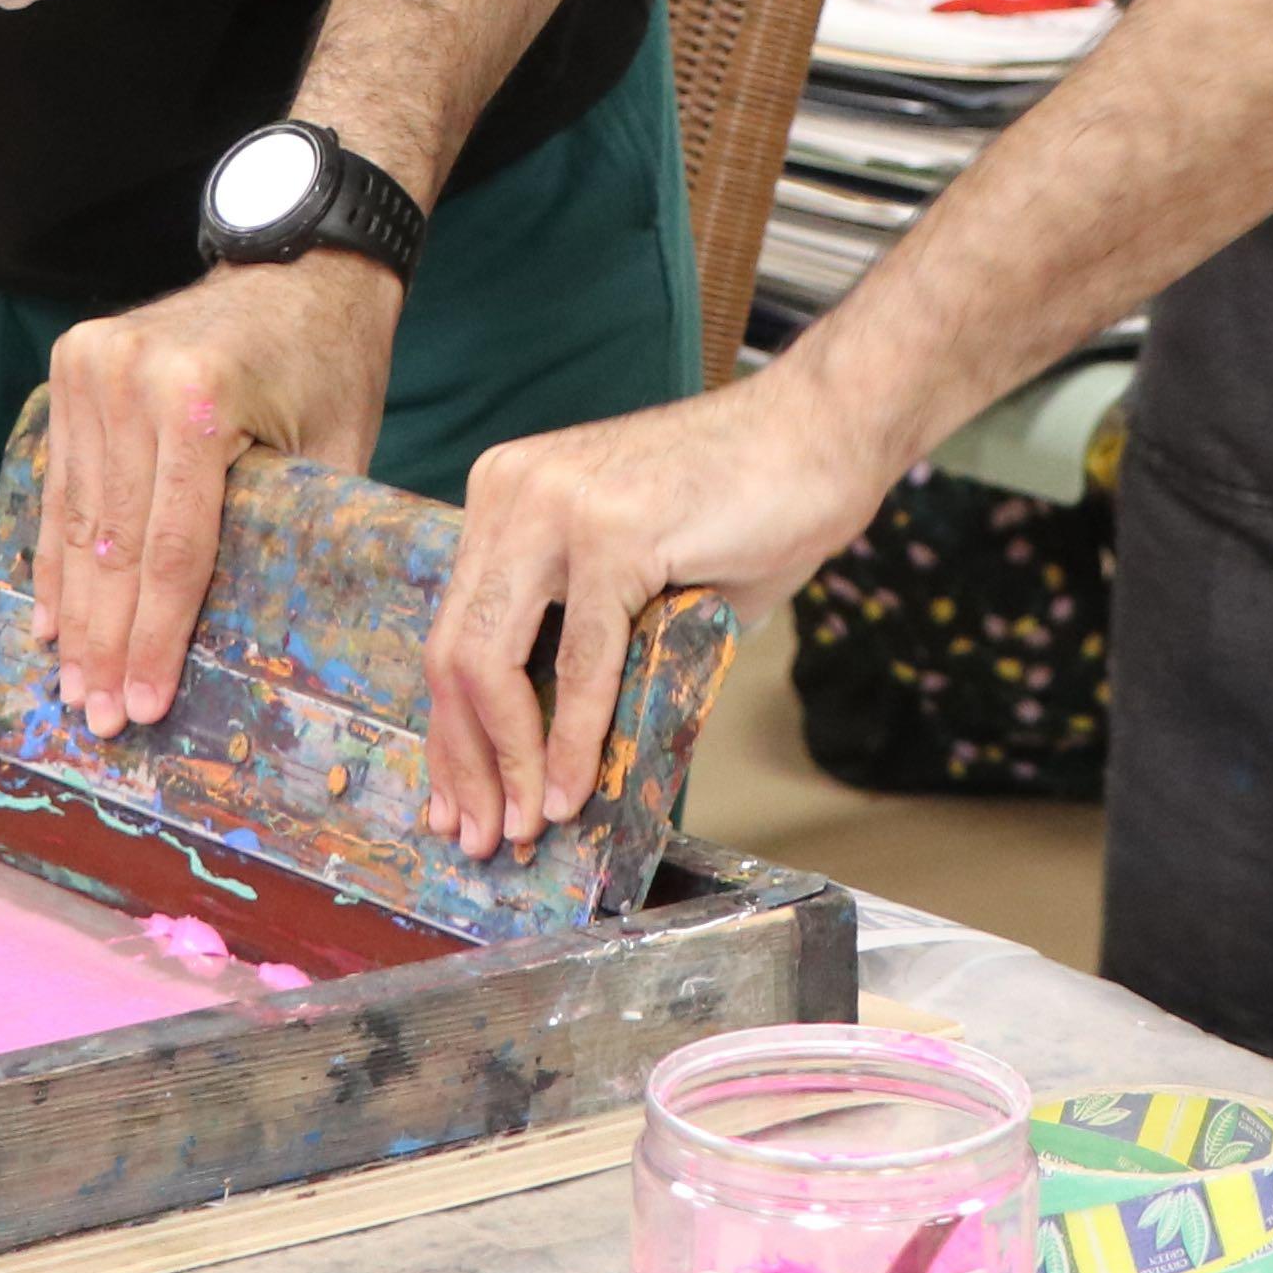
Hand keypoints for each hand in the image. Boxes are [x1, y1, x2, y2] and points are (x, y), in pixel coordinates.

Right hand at [35, 259, 401, 733]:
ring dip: (74, 612)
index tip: (144, 706)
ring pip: (79, 520)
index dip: (156, 638)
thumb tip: (265, 651)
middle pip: (115, 544)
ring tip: (73, 684)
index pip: (172, 550)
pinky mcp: (72, 363)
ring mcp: (91, 366)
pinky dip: (56, 554)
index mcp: (200, 399)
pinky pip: (60, 481)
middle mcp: (132, 378)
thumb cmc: (331, 365)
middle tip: (99, 718)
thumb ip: (293, 536)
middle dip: (106, 643)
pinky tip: (50, 617)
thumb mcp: (335, 453)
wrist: (302, 263)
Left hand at [425, 370, 907, 856]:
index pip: (454, 631)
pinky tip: (573, 792)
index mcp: (506, 496)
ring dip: (508, 763)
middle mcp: (512, 492)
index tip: (454, 800)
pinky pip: (580, 662)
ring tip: (523, 829)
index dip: (451, 729)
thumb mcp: (636, 578)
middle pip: (454, 652)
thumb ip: (585, 642)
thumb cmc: (745, 507)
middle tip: (478, 837)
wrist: (822, 434)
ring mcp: (556, 506)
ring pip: (493, 662)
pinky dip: (571, 739)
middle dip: (464, 760)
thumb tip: (551, 756)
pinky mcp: (612, 532)